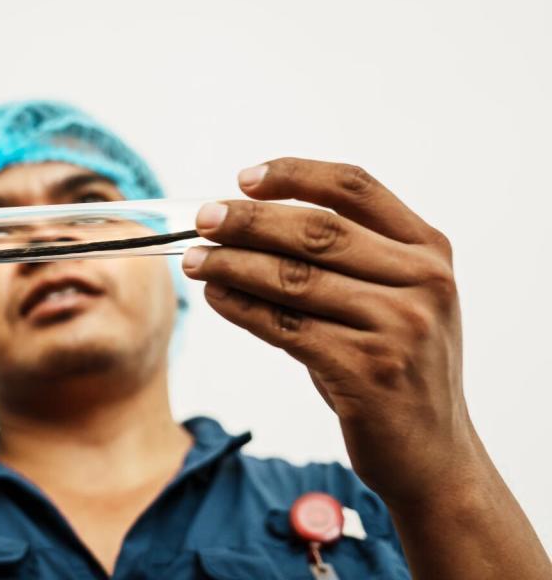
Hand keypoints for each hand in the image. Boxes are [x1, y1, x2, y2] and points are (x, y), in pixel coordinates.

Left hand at [181, 158, 472, 505]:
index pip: (355, 189)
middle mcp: (422, 281)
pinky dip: (242, 308)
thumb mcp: (393, 300)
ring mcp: (400, 326)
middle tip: (204, 219)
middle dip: (250, 221)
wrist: (433, 452)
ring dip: (233, 265)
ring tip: (196, 260)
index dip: (295, 176)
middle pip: (317, 231)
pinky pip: (286, 326)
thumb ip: (344, 261)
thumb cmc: (395, 365)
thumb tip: (245, 227)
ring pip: (295, 278)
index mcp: (428, 251)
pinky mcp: (368, 369)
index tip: (244, 178)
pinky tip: (217, 297)